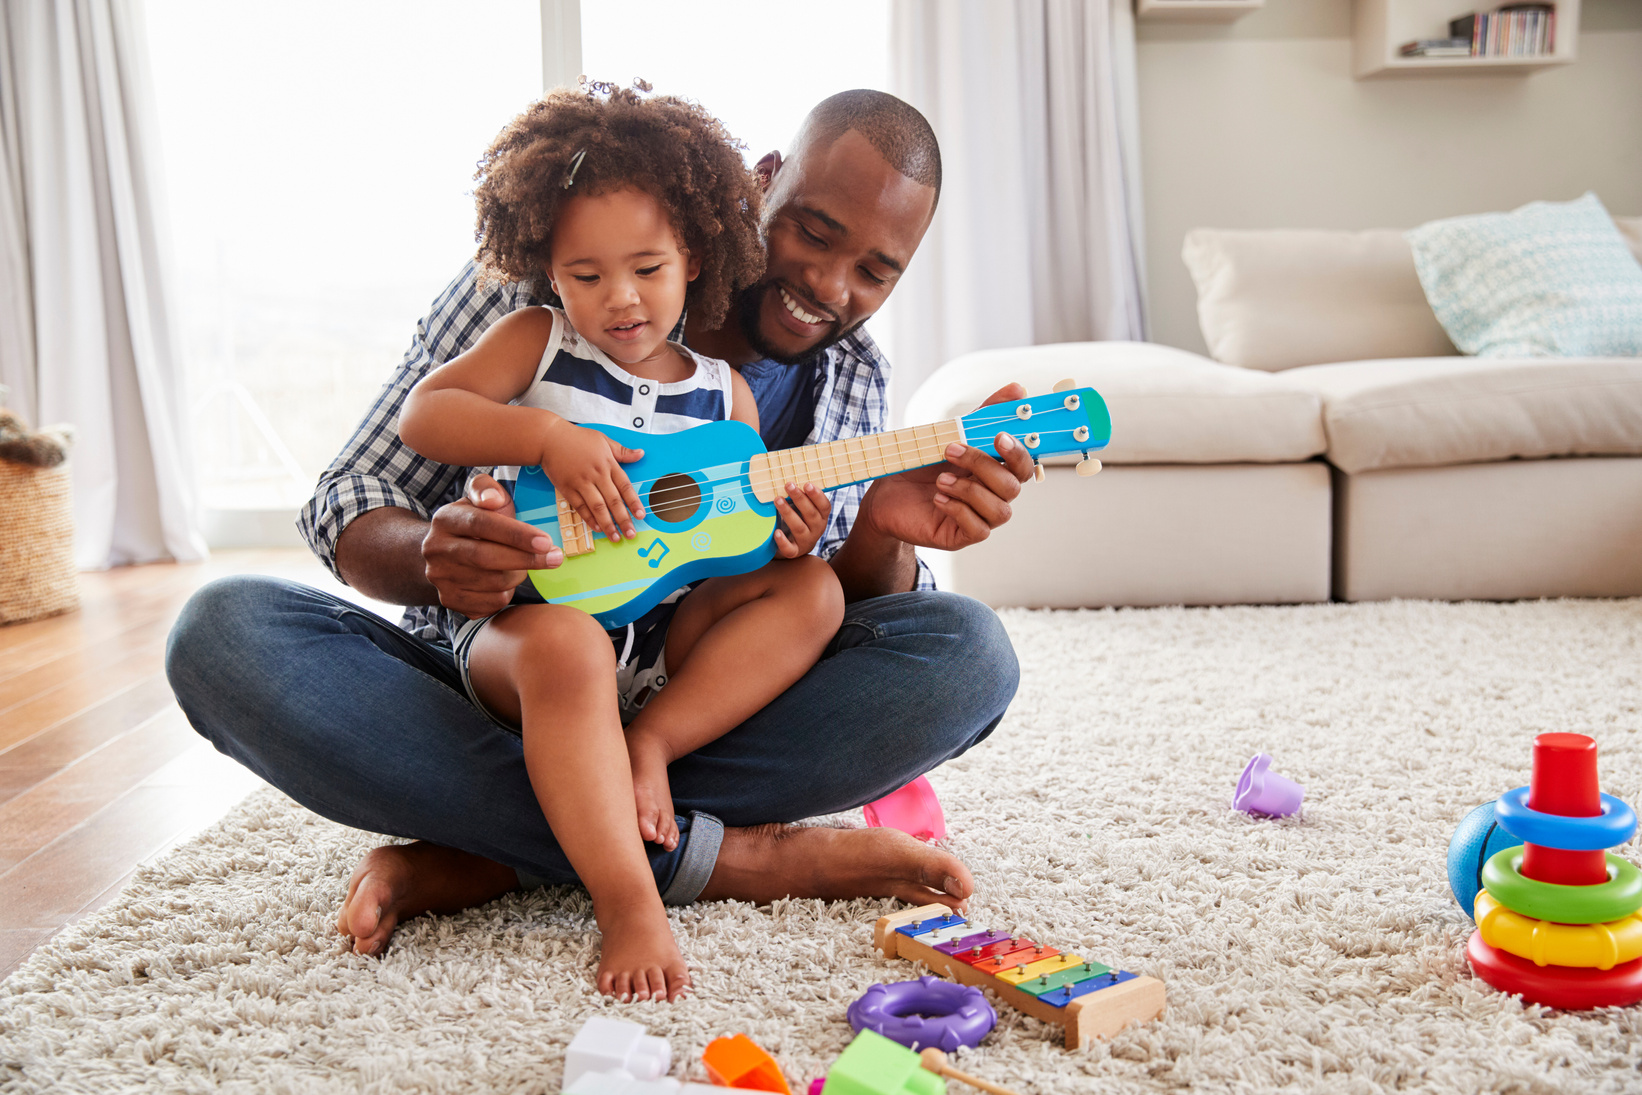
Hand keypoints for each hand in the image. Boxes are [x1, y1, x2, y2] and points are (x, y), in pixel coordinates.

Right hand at [423, 473, 563, 617]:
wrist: (444, 553)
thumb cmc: (474, 521)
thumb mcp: (479, 498)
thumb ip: (486, 489)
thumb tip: (494, 499)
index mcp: (445, 519)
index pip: (481, 525)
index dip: (515, 534)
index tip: (545, 541)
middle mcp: (437, 549)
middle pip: (486, 558)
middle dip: (526, 559)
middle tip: (555, 557)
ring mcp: (441, 577)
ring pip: (493, 583)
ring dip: (518, 575)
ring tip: (523, 564)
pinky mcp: (450, 600)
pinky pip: (491, 603)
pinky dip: (507, 592)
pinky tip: (507, 580)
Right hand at [541, 421, 645, 542]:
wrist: (549, 438)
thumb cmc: (577, 438)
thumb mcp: (603, 440)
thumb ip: (622, 451)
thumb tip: (641, 453)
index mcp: (608, 463)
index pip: (625, 486)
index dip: (634, 502)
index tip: (641, 516)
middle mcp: (596, 475)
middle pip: (613, 501)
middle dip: (623, 519)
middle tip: (631, 534)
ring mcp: (581, 483)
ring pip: (597, 507)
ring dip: (608, 524)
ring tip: (616, 537)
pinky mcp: (567, 489)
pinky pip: (580, 507)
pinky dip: (588, 518)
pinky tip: (597, 528)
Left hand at [773, 482, 831, 557]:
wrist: (795, 546)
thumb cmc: (799, 519)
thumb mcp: (803, 508)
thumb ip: (801, 496)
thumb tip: (791, 477)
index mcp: (821, 516)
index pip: (824, 506)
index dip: (817, 495)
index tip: (807, 484)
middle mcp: (817, 529)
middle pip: (811, 514)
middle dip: (800, 499)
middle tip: (788, 485)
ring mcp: (806, 541)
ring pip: (799, 528)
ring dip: (788, 513)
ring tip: (778, 500)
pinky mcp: (794, 551)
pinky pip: (790, 549)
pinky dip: (783, 541)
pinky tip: (776, 532)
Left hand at [856, 383, 1033, 551]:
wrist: (886, 494)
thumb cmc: (920, 466)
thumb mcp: (950, 433)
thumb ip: (984, 415)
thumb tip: (1017, 389)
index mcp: (995, 470)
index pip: (1025, 465)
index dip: (1019, 453)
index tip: (999, 437)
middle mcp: (993, 495)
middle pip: (1013, 486)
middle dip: (984, 466)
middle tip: (952, 451)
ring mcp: (980, 517)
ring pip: (1000, 510)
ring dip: (970, 490)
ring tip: (940, 479)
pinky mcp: (963, 535)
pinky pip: (979, 529)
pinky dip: (958, 509)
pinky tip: (938, 499)